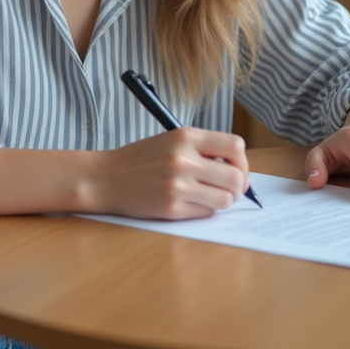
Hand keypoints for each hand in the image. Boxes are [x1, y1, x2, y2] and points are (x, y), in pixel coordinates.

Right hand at [96, 128, 248, 219]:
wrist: (106, 178)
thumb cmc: (142, 159)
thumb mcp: (172, 140)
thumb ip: (203, 149)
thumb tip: (238, 169)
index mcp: (186, 136)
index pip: (235, 146)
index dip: (243, 161)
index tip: (237, 169)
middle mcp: (183, 159)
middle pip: (235, 177)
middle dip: (238, 186)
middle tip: (230, 189)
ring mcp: (177, 185)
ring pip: (225, 199)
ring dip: (223, 200)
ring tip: (210, 196)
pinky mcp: (171, 208)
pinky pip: (206, 213)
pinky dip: (204, 210)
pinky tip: (190, 203)